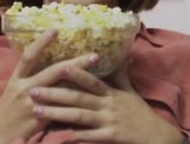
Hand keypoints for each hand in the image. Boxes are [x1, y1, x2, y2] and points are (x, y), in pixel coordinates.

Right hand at [0, 30, 99, 142]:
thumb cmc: (8, 110)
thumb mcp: (13, 90)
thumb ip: (29, 77)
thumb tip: (48, 61)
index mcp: (16, 79)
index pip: (29, 57)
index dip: (41, 42)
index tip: (55, 30)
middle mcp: (25, 88)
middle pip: (53, 71)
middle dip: (75, 63)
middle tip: (94, 55)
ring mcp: (33, 104)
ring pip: (61, 90)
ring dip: (81, 82)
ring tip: (99, 77)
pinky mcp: (41, 119)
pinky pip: (62, 108)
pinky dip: (75, 101)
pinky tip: (89, 98)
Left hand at [29, 59, 184, 143]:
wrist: (157, 136)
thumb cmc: (140, 113)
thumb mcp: (130, 91)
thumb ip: (121, 74)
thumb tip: (122, 54)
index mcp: (111, 92)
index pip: (91, 80)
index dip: (76, 73)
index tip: (58, 66)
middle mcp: (108, 104)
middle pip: (78, 97)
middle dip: (54, 93)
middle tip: (33, 91)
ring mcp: (108, 121)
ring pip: (79, 116)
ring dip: (57, 113)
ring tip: (37, 111)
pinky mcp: (111, 137)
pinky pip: (90, 136)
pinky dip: (75, 136)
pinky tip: (59, 136)